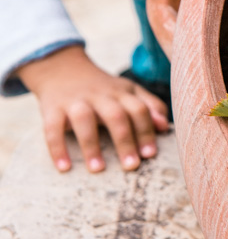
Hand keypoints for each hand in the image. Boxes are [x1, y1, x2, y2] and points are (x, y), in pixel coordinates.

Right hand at [17, 45, 169, 173]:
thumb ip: (149, 106)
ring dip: (91, 144)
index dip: (146, 130)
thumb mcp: (128, 91)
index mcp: (121, 93)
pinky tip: (64, 167)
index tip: (150, 154)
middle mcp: (100, 95)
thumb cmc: (103, 89)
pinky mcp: (52, 108)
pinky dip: (57, 148)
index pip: (139, 109)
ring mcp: (75, 101)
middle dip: (125, 140)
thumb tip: (165, 127)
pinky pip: (52, 128)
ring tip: (98, 169)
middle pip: (115, 114)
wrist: (61, 68)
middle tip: (131, 166)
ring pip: (84, 119)